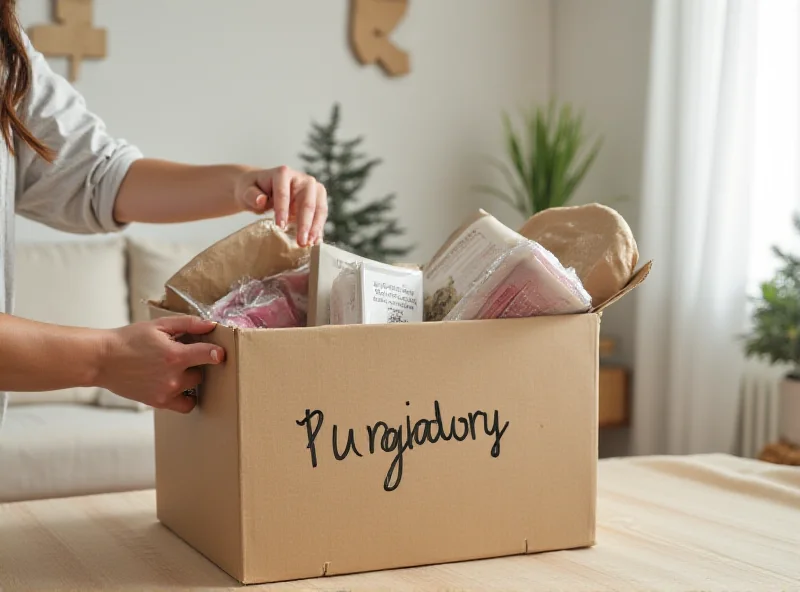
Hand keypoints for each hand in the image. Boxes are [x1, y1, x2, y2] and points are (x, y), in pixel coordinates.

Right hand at [96, 316, 224, 412]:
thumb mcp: (159, 325)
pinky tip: (176, 385)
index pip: (209, 355)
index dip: (217, 352)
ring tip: (177, 371)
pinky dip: (185, 397)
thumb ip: (188, 323)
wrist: (103, 360)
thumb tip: (211, 324)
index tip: (220, 353)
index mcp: (175, 355)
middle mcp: (173, 377)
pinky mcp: (158, 402)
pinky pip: (185, 405)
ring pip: (194, 389)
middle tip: (184, 357)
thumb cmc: (130, 339)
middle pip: (202, 373)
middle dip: (196, 365)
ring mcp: (166, 392)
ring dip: (191, 381)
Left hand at [234, 165, 327, 246]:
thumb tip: (261, 200)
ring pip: (319, 208)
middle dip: (305, 223)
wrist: (261, 188)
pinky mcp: (317, 201)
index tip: (280, 227)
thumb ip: (251, 195)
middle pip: (307, 202)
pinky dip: (318, 229)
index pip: (284, 193)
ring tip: (309, 244)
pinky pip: (320, 216)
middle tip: (300, 241)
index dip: (283, 210)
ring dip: (315, 228)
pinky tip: (315, 241)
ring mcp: (313, 189)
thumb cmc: (253, 189)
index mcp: (283, 173)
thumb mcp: (246, 191)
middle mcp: (302, 179)